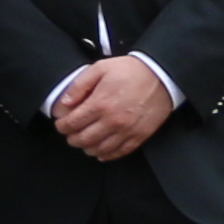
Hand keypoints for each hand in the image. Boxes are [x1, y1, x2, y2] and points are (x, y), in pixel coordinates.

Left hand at [48, 55, 174, 160]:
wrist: (161, 75)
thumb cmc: (130, 70)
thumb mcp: (100, 68)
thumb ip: (79, 85)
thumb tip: (64, 103)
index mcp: (100, 104)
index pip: (72, 123)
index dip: (62, 127)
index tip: (61, 125)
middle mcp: (112, 121)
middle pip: (83, 139)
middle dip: (72, 139)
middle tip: (70, 135)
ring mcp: (127, 131)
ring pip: (100, 149)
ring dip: (87, 148)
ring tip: (84, 142)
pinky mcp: (140, 136)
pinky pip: (119, 152)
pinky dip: (107, 155)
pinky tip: (101, 152)